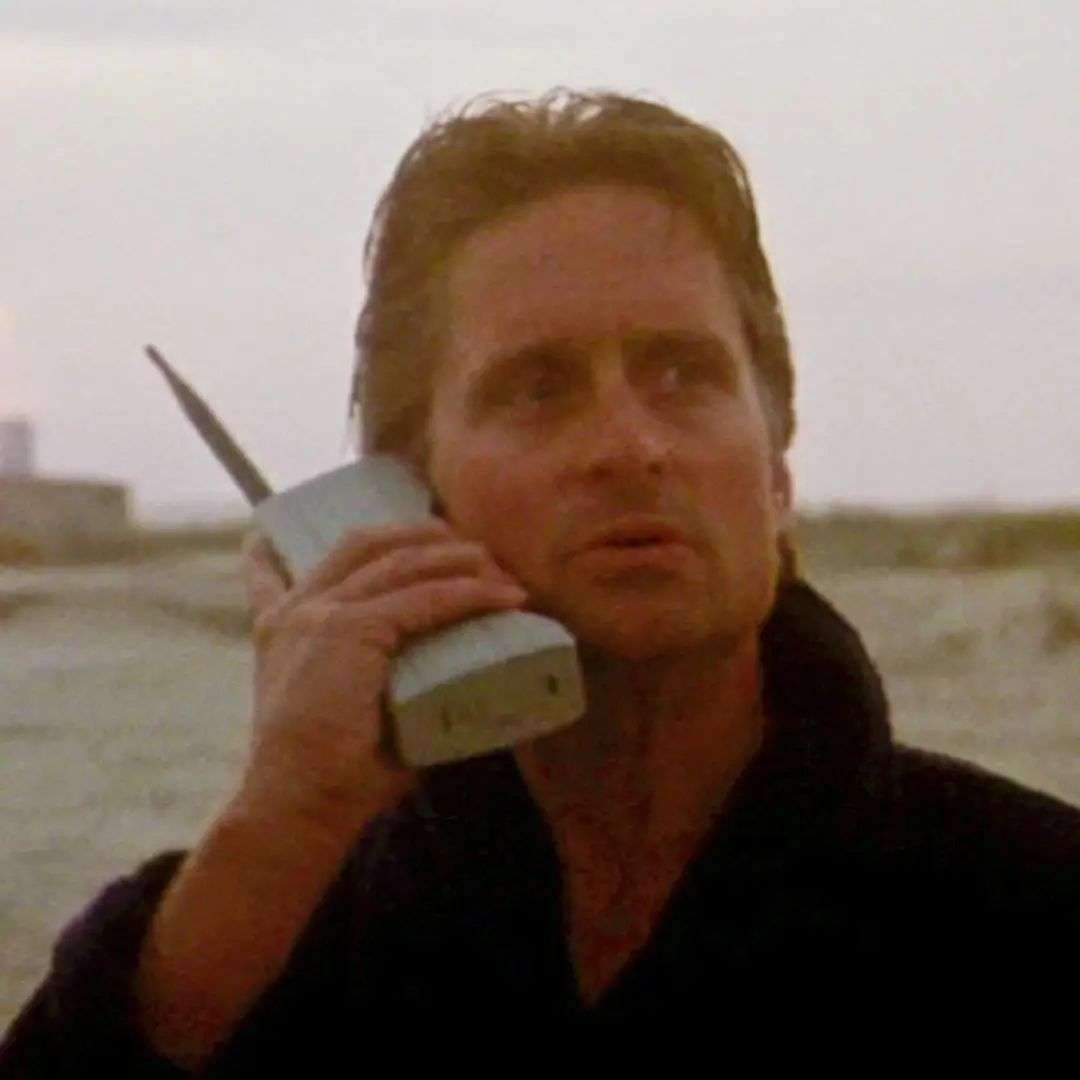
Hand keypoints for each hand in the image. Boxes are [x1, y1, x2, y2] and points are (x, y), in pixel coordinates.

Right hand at [238, 520, 527, 838]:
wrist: (295, 806)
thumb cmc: (327, 777)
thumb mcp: (345, 715)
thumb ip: (377, 691)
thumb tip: (447, 695)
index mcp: (280, 630)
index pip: (270, 572)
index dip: (284, 546)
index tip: (299, 530)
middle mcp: (297, 611)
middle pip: (365, 543)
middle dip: (422, 535)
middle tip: (469, 549)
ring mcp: (321, 615)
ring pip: (401, 562)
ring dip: (458, 560)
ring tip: (499, 571)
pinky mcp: (351, 631)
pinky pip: (425, 598)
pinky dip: (471, 594)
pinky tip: (505, 598)